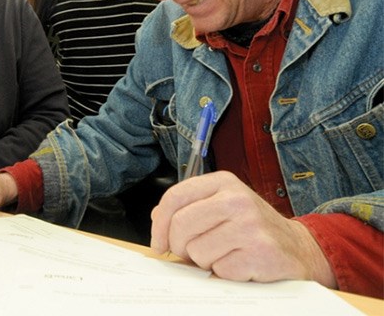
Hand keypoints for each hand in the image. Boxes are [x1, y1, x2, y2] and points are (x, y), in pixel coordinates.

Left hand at [150, 171, 336, 286]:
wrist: (297, 247)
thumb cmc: (250, 227)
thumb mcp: (220, 206)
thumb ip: (189, 208)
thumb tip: (158, 218)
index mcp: (223, 182)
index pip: (175, 198)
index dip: (159, 224)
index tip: (159, 243)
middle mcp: (237, 199)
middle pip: (181, 225)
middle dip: (179, 246)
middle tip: (191, 253)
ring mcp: (250, 225)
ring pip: (197, 250)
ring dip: (206, 261)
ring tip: (225, 254)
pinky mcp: (260, 252)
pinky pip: (220, 269)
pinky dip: (225, 273)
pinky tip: (240, 263)